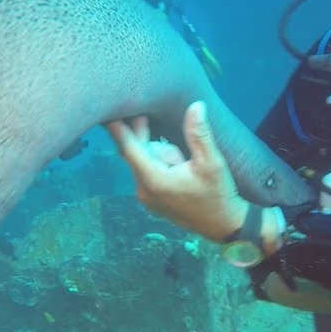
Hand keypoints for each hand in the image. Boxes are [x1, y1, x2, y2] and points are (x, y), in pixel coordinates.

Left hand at [103, 101, 247, 241]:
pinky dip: (158, 164)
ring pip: (144, 162)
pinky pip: (148, 173)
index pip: (129, 148)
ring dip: (160, 153)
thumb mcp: (212, 162)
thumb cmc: (219, 194)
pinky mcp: (151, 200)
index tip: (107, 110)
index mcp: (154, 180)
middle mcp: (144, 190)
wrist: (223, 225)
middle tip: (144, 112)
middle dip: (145, 135)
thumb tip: (196, 106)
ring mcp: (146, 197)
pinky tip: (179, 165)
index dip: (118, 127)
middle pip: (136, 152)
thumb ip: (199, 133)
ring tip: (184, 161)